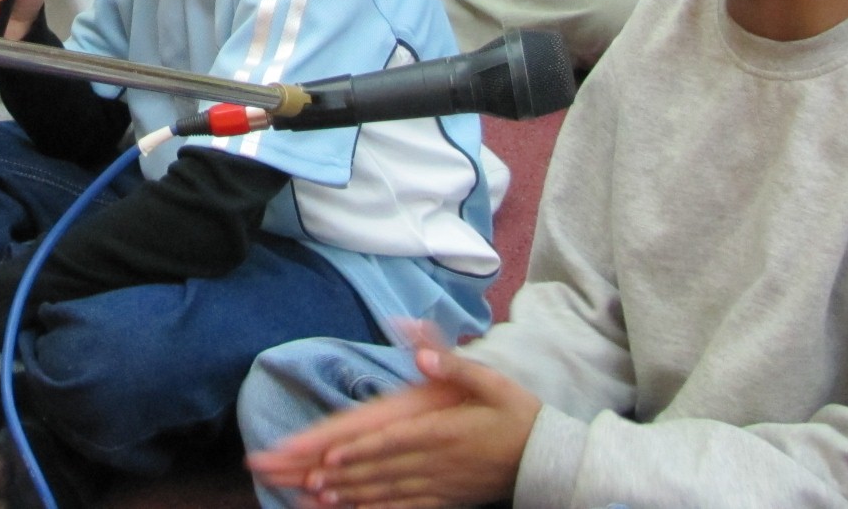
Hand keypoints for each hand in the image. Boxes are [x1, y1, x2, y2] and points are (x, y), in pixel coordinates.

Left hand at [248, 341, 538, 508]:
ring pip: (386, 492)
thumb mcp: (491, 381)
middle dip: (337, 473)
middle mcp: (436, 462)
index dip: (361, 452)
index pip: (393, 441)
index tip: (329, 458)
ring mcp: (439, 485)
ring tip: (315, 495)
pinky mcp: (444, 500)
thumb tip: (421, 352)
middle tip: (301, 476)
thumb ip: (453, 364)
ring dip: (350, 494)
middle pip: (379, 469)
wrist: (546, 459)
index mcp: (443, 430)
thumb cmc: (516, 415)